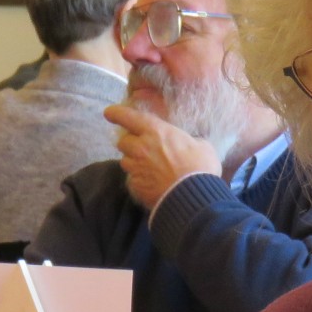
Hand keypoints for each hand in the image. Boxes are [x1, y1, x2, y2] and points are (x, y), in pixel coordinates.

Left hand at [106, 103, 223, 210]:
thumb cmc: (200, 168)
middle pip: (123, 142)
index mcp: (156, 131)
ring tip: (148, 169)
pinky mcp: (136, 186)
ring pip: (125, 162)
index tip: (109, 113)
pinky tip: (151, 184)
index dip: (117, 113)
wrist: (193, 198)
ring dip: (133, 163)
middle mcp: (141, 147)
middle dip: (130, 144)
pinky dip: (138, 180)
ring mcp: (136, 168)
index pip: (128, 117)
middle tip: (141, 148)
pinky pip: (132, 180)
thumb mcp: (202, 146)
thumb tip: (191, 144)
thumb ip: (190, 141)